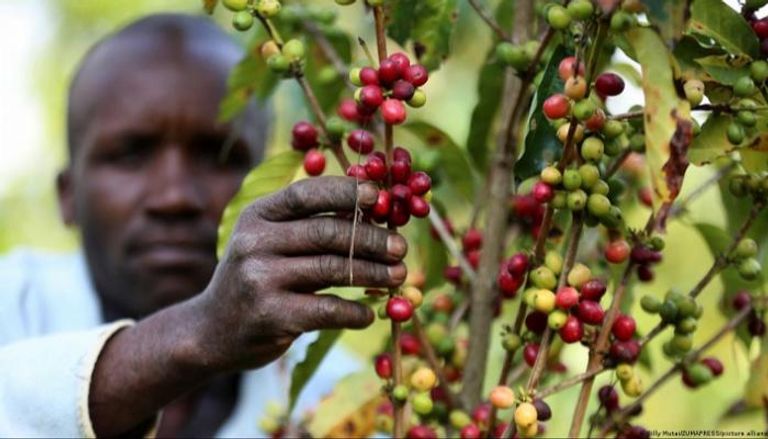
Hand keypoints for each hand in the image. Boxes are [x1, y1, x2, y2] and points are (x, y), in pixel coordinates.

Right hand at [193, 176, 407, 371]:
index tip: (379, 196)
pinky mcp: (271, 316)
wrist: (212, 331)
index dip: (346, 192)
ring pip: (332, 269)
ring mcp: (261, 280)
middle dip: (371, 238)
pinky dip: (355, 312)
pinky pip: (327, 309)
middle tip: (400, 247)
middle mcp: (255, 243)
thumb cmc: (256, 277)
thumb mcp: (268, 241)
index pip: (306, 194)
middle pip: (327, 232)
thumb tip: (373, 208)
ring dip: (373, 273)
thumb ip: (308, 225)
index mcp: (257, 215)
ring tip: (398, 275)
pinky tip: (370, 312)